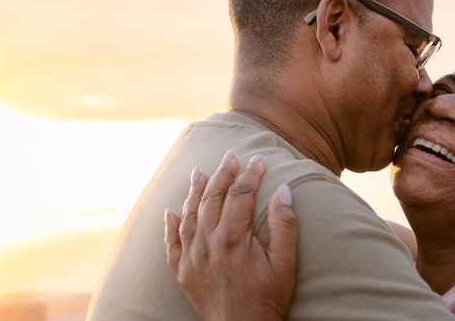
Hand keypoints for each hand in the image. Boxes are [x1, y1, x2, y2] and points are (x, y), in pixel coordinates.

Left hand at [164, 151, 297, 320]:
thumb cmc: (267, 299)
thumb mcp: (285, 263)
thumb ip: (284, 225)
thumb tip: (282, 190)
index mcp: (233, 237)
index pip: (240, 194)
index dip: (250, 174)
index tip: (259, 160)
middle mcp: (208, 243)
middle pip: (212, 197)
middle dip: (222, 173)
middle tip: (230, 156)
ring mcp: (191, 257)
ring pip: (189, 214)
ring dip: (194, 190)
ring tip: (198, 172)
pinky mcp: (183, 272)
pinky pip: (171, 243)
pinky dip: (170, 225)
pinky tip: (170, 211)